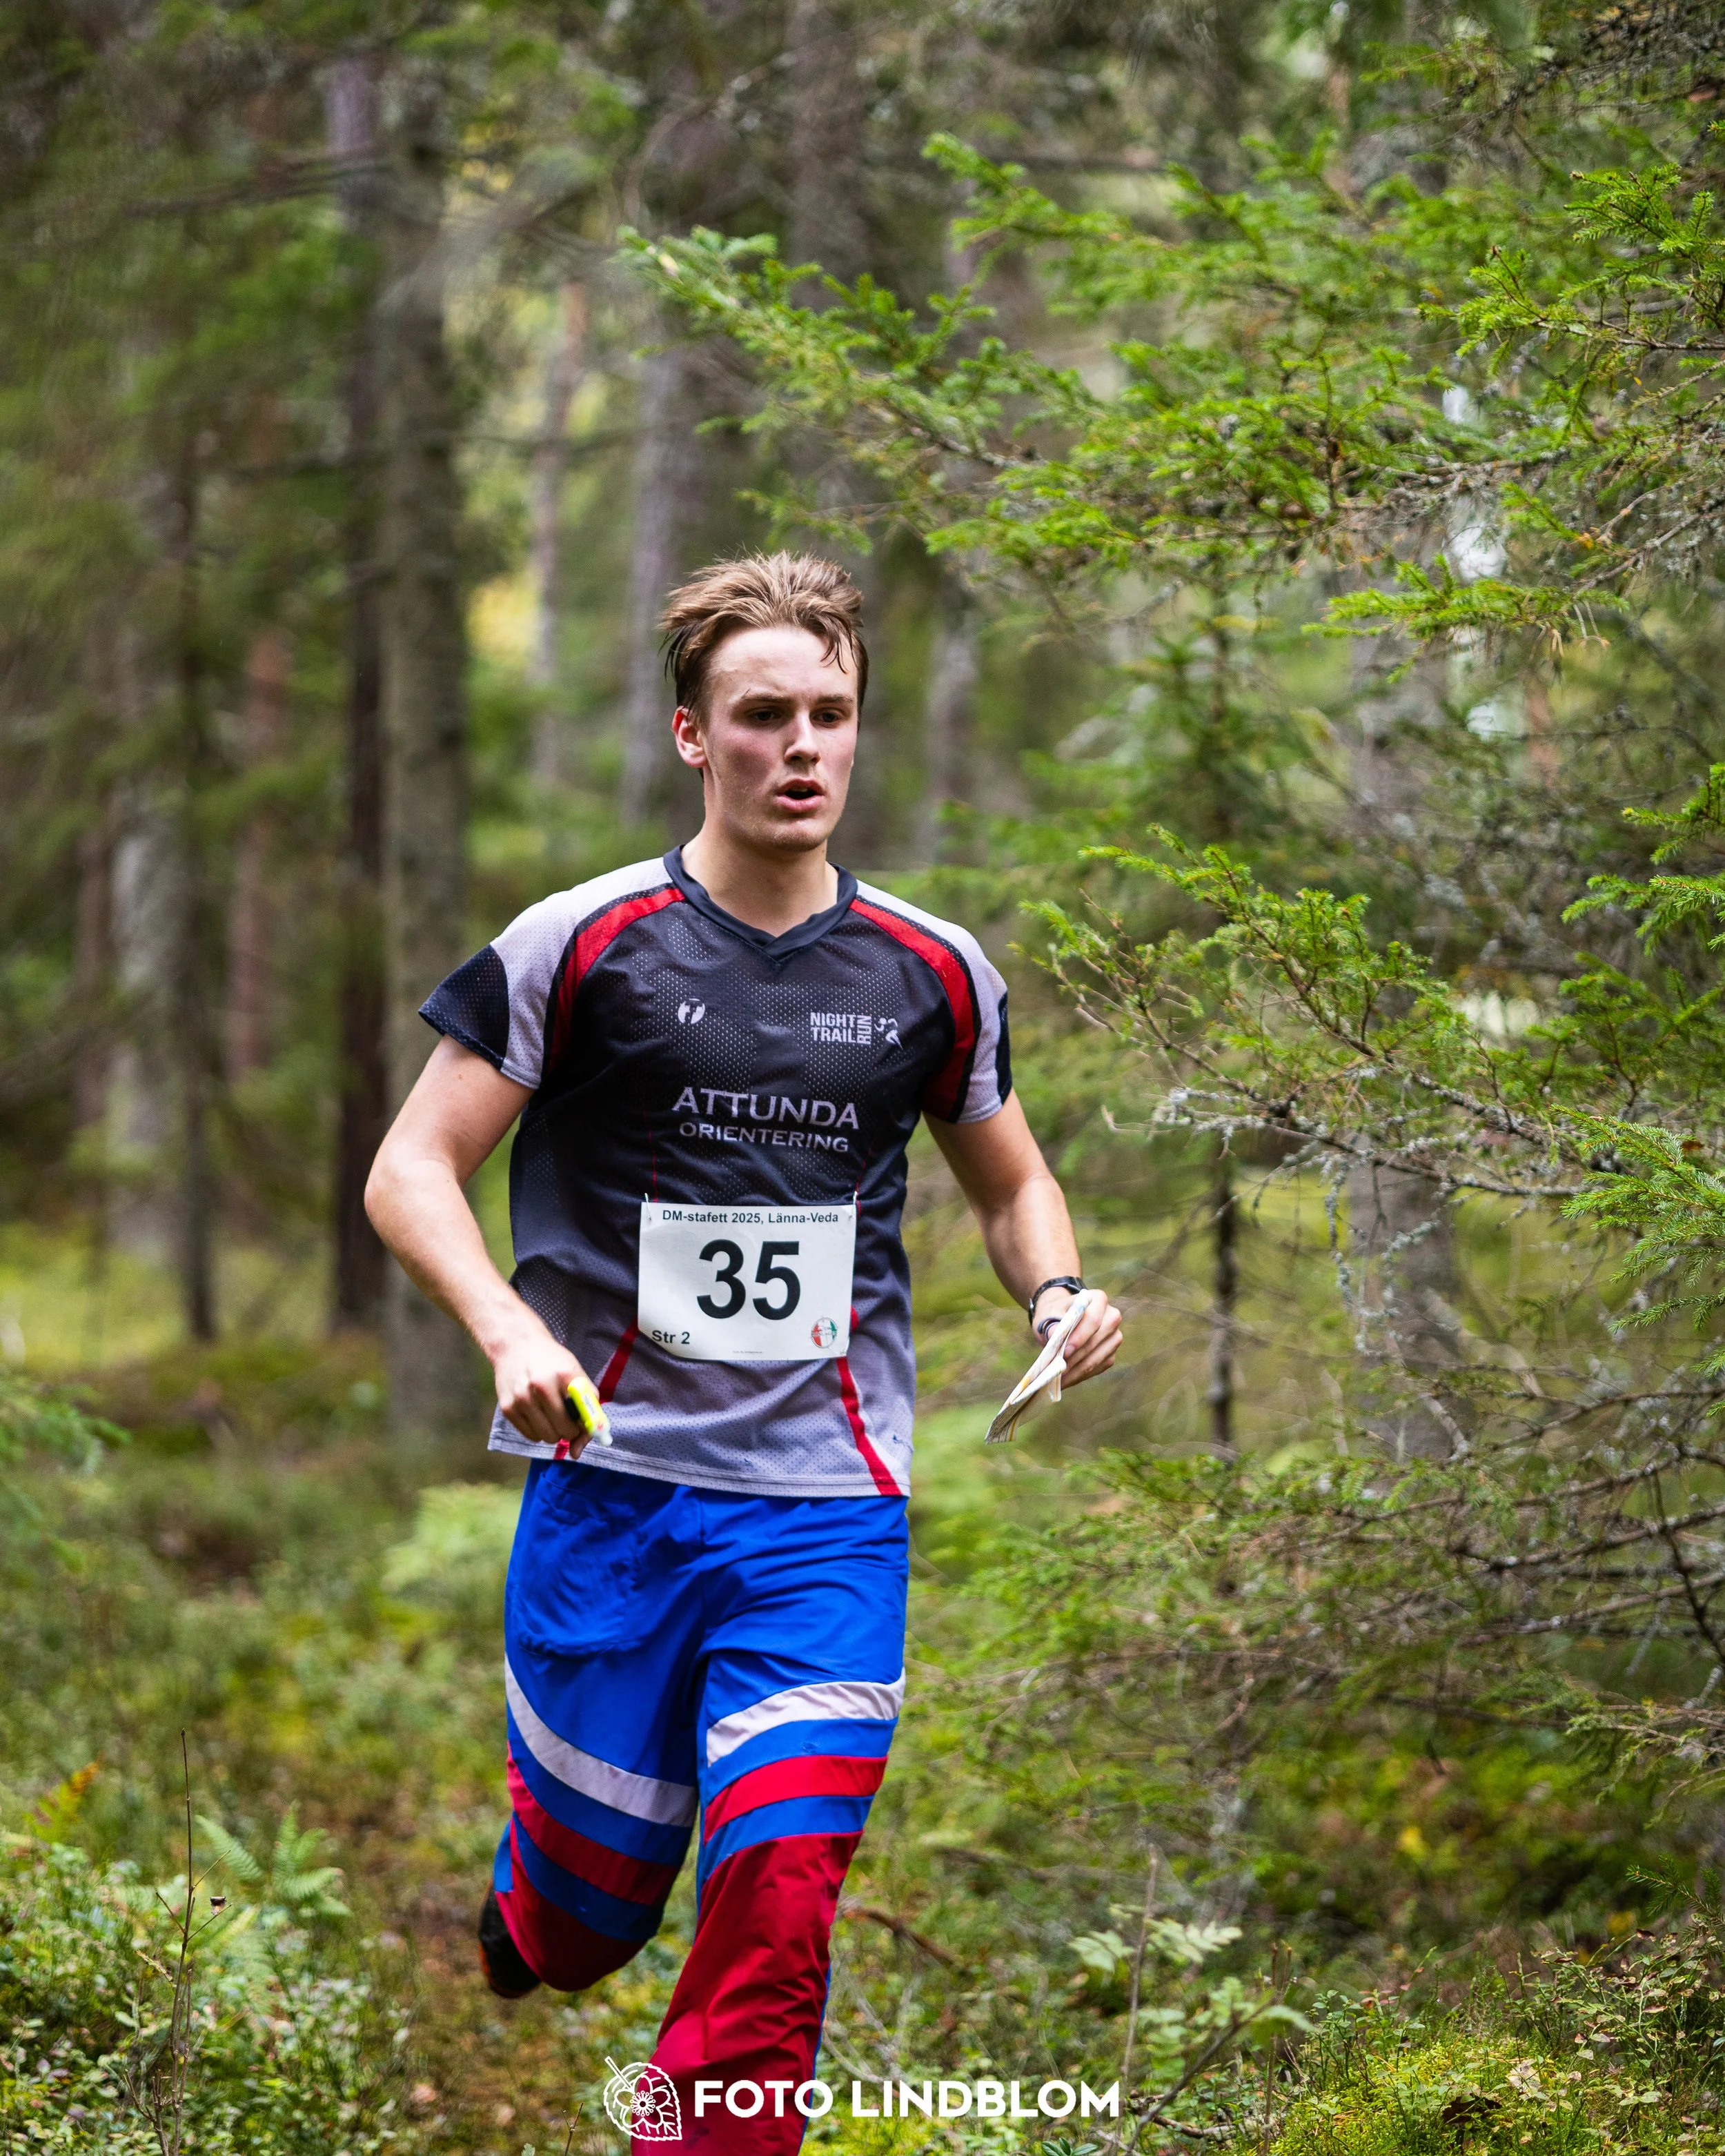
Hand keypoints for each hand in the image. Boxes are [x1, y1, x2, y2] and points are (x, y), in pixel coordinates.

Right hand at [488, 1312, 598, 1454]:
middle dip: (570, 1431)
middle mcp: (541, 1386)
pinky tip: (537, 1416)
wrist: (515, 1345)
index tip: (583, 1426)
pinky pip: (531, 1436)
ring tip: (551, 1416)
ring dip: (553, 1432)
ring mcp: (522, 1398)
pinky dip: (538, 1431)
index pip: (583, 1415)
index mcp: (564, 1375)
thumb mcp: (574, 1370)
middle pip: (564, 1431)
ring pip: (547, 1437)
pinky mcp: (507, 1408)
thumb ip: (587, 1400)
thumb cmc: (550, 1360)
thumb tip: (588, 1438)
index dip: (586, 1426)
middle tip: (567, 1421)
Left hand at [1035, 1288, 1123, 1386]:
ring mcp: (1114, 1337)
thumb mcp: (1047, 1314)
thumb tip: (1053, 1336)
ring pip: (1098, 1357)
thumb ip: (1051, 1324)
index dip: (1080, 1337)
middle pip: (1097, 1341)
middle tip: (1058, 1372)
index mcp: (1098, 1299)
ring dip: (1077, 1371)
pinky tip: (1066, 1380)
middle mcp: (1112, 1317)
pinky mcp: (1111, 1354)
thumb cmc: (1054, 1314)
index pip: (1093, 1319)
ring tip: (1058, 1380)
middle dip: (1077, 1358)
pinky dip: (1081, 1375)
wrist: (1060, 1319)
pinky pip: (1098, 1367)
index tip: (1065, 1351)